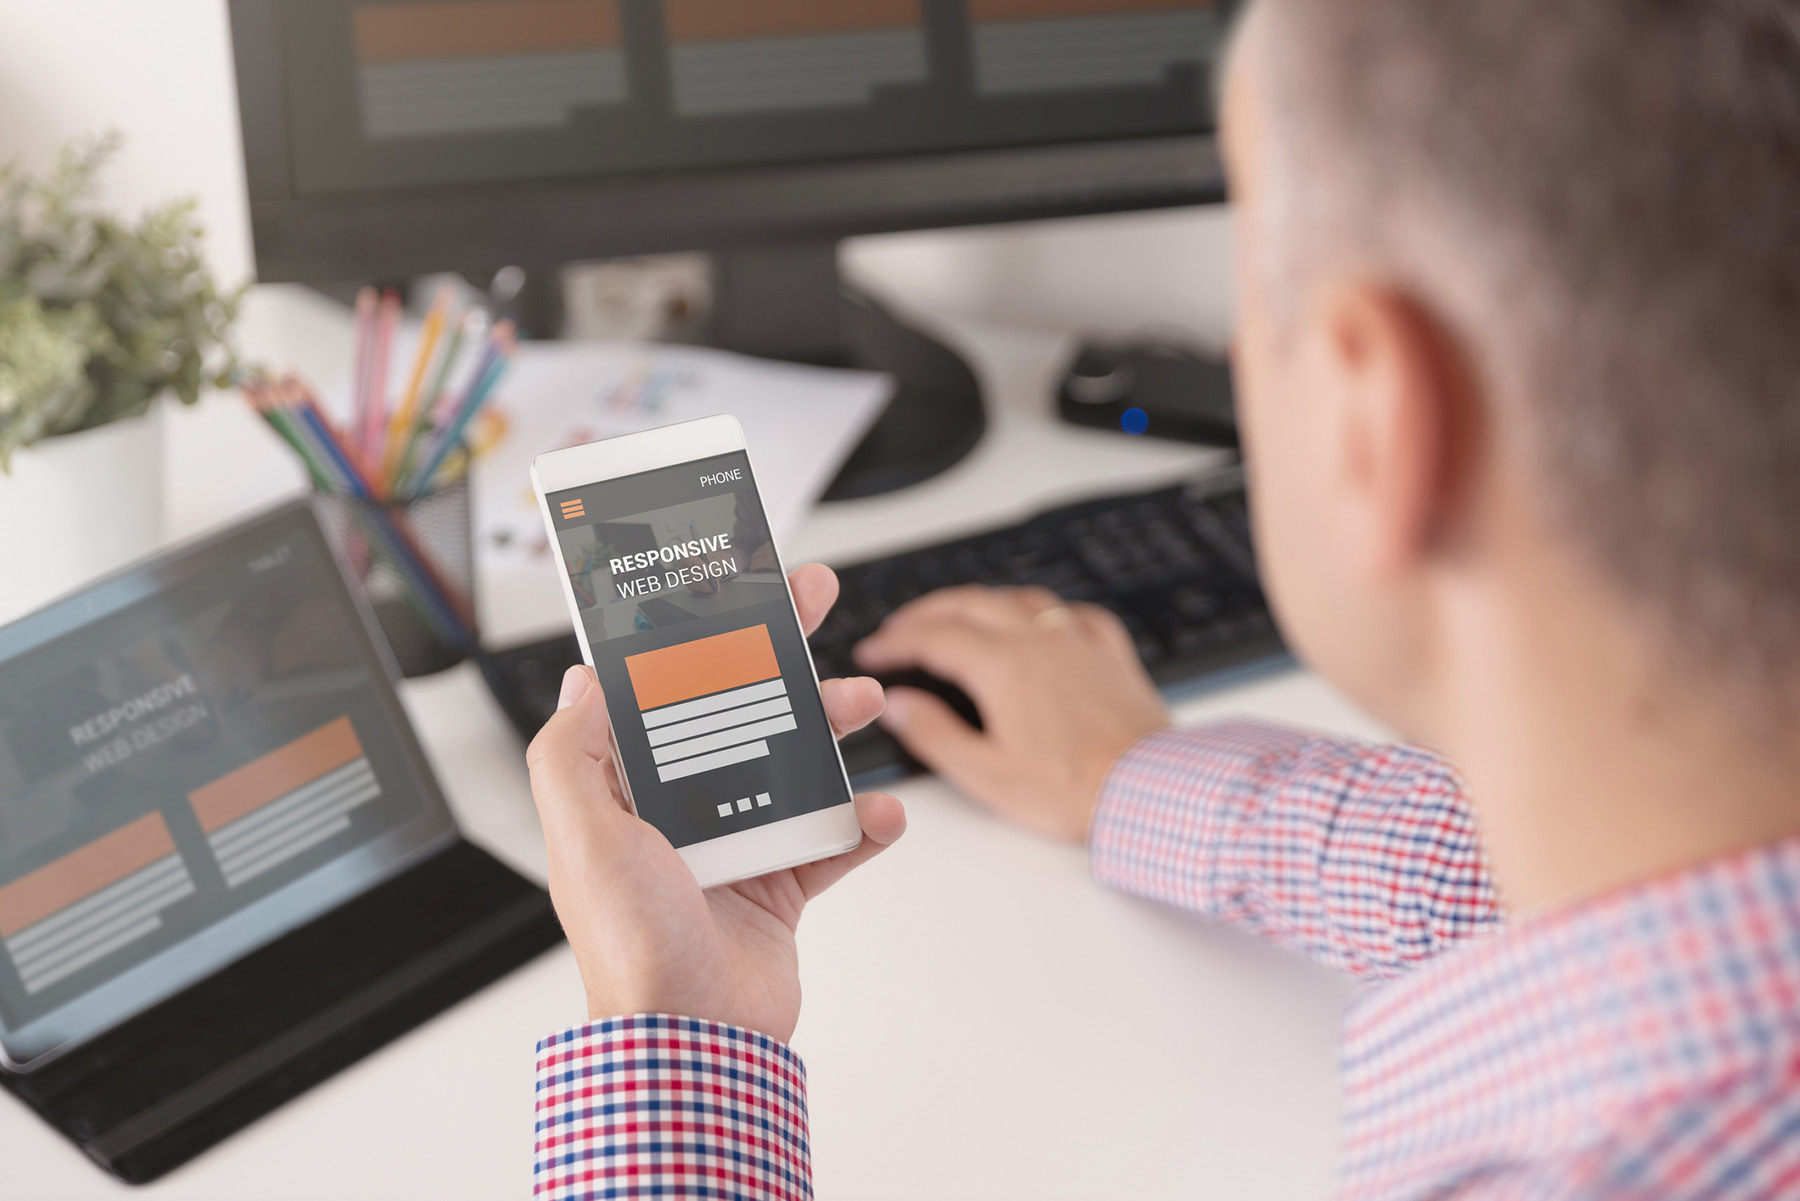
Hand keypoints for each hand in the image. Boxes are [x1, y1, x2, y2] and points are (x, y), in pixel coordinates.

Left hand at [526, 564, 904, 1041]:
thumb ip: (571, 752)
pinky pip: (833, 839)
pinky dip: (862, 823)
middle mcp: (680, 811)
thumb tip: (581, 679)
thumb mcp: (582, 835)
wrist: (696, 1043)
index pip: (661, 689)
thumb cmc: (633, 949)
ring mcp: (734, 845)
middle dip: (779, 649)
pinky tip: (878, 812)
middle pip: (738, 705)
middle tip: (815, 597)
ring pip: (793, 761)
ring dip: (830, 726)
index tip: (727, 583)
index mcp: (627, 791)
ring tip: (865, 706)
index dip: (695, 631)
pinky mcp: (781, 886)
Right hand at [854, 586, 1168, 841]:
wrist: (1148, 792)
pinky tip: (1044, 623)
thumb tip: (898, 705)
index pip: (933, 637)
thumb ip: (933, 733)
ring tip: (962, 616)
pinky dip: (1046, 612)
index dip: (896, 642)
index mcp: (1003, 666)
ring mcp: (1080, 643)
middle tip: (902, 628)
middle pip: (971, 603)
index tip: (874, 652)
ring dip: (983, 601)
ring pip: (1021, 599)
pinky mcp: (1113, 656)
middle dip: (928, 611)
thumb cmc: (1073, 789)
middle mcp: (1040, 641)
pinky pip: (1076, 614)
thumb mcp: (985, 774)